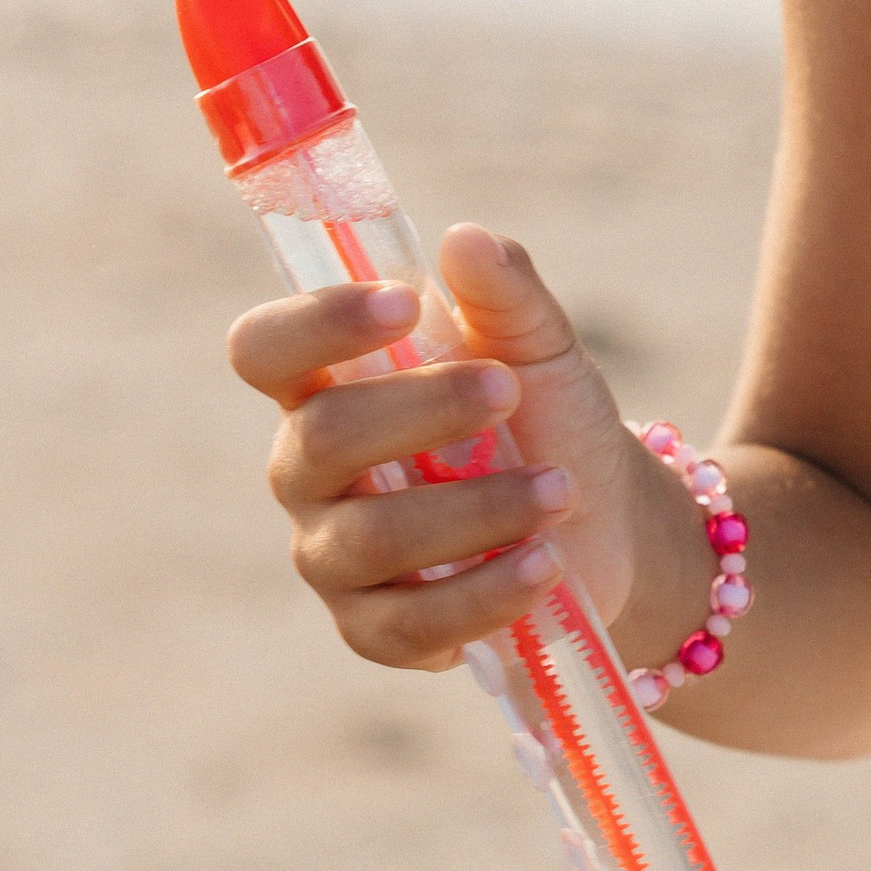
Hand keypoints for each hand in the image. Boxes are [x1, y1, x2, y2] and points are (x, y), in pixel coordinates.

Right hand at [225, 225, 651, 669]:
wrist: (605, 519)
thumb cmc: (546, 417)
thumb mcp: (540, 347)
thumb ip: (505, 293)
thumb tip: (465, 239)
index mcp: (329, 386)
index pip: (265, 350)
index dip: (316, 324)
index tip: (406, 301)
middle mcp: (311, 473)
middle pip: (320, 439)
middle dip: (421, 410)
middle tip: (509, 392)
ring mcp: (334, 558)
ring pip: (368, 539)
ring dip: (472, 511)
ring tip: (559, 490)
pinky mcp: (376, 631)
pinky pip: (407, 626)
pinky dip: (483, 596)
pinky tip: (546, 564)